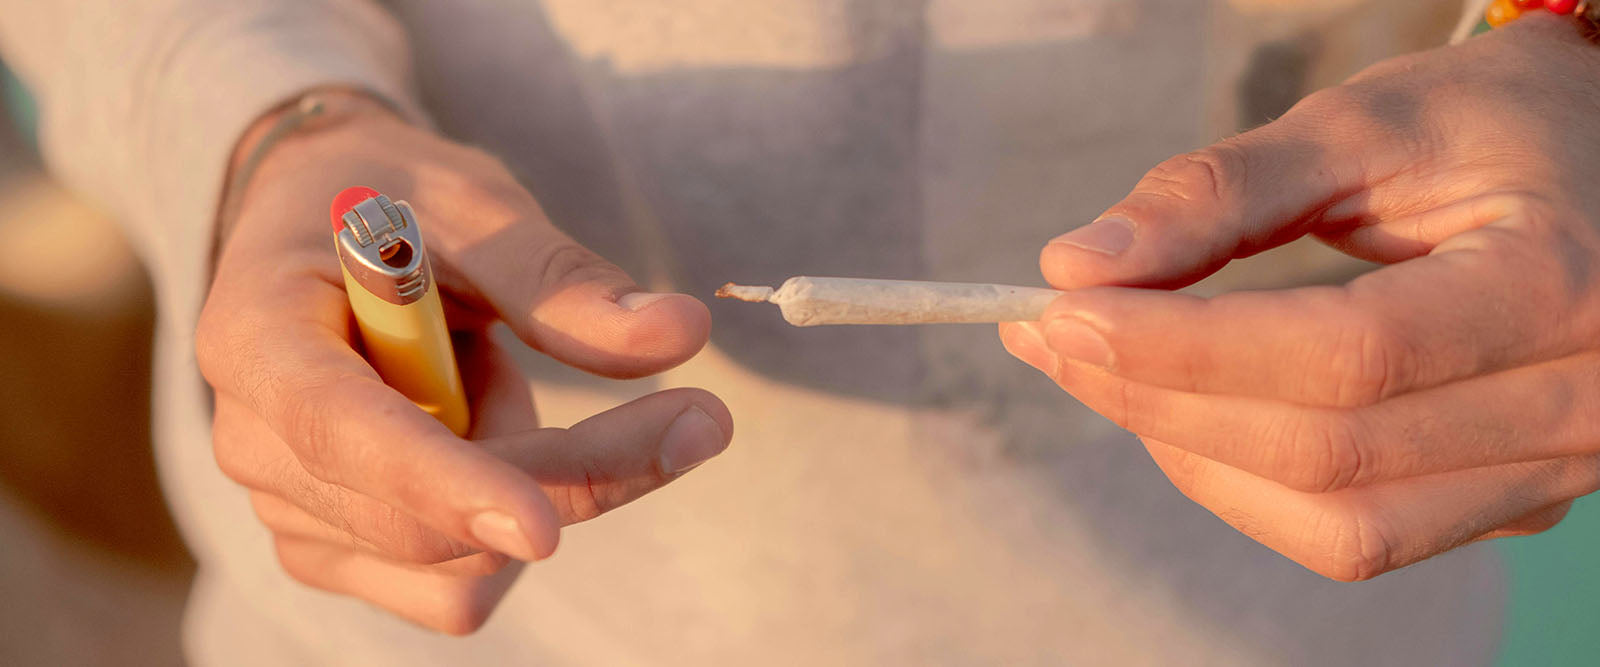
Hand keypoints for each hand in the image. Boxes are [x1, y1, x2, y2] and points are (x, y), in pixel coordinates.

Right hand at [196, 94, 730, 632]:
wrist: (324, 225)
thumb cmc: (394, 200)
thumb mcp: (474, 204)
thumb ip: (562, 278)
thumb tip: (679, 333)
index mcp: (256, 332)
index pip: (341, 432)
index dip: (444, 484)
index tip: (544, 528)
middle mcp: (253, 440)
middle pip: (426, 520)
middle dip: (573, 473)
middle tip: (697, 415)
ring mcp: (288, 510)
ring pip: (457, 566)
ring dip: (531, 476)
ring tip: (488, 371)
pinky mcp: (335, 552)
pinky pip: (455, 592)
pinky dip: (505, 525)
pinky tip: (480, 436)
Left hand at [1001, 14, 1599, 580]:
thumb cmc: (1497, 125)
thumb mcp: (1369, 122)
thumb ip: (1219, 191)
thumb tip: (1074, 266)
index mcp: (1556, 285)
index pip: (1344, 357)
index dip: (1183, 347)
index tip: (1061, 310)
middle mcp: (1579, 402)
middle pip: (1326, 452)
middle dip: (1157, 400)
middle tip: (1052, 339)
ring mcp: (1556, 468)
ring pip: (1338, 524)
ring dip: (1193, 458)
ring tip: (1105, 376)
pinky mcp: (1517, 499)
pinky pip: (1362, 533)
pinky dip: (1250, 487)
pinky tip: (1186, 417)